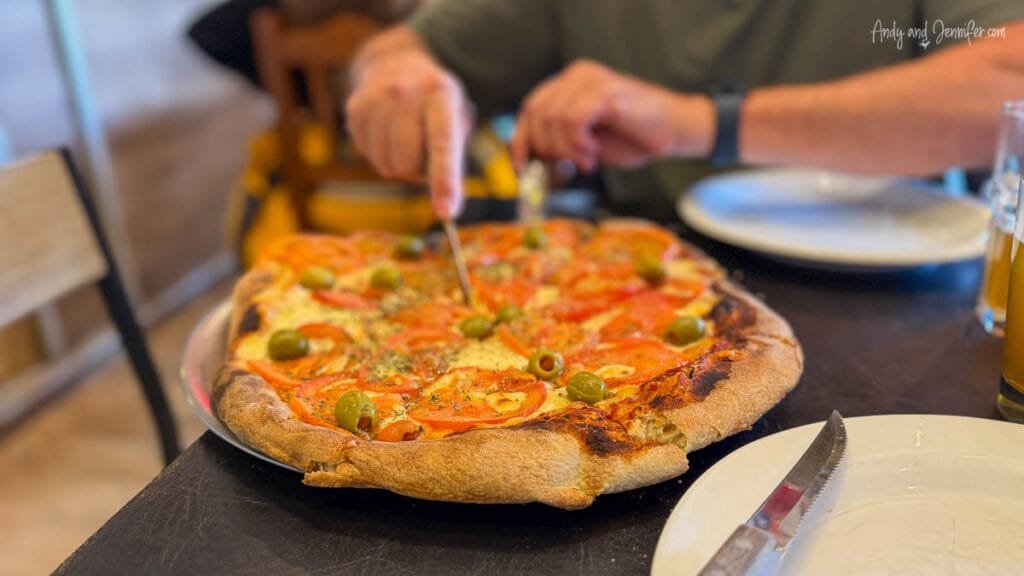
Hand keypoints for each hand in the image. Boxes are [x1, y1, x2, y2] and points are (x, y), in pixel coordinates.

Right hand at [346, 50, 470, 219]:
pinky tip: (386, 131)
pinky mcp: (355, 108)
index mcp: (441, 95)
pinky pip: (368, 156)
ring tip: (405, 137)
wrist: (396, 63)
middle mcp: (407, 92)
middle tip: (422, 149)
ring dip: (398, 164)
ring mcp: (377, 98)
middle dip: (417, 170)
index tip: (446, 213)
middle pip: (407, 164)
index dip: (444, 182)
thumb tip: (448, 211)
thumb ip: (453, 161)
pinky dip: (380, 154)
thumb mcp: (455, 119)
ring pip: (387, 165)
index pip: (442, 144)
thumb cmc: (435, 105)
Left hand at [510, 60, 714, 171]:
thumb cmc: (633, 137)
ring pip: (553, 118)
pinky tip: (593, 151)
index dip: (521, 140)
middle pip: (536, 114)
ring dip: (567, 149)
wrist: (674, 131)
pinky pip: (573, 119)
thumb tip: (530, 160)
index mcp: (569, 84)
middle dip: (548, 148)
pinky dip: (578, 143)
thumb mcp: (585, 144)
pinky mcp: (605, 91)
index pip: (530, 109)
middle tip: (571, 165)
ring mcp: (591, 79)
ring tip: (588, 158)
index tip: (523, 168)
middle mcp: (577, 75)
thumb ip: (558, 143)